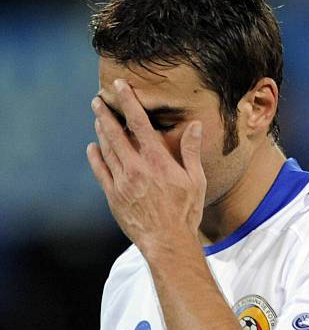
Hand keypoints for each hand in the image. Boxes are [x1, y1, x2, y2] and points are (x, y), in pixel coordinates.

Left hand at [86, 79, 205, 251]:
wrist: (167, 242)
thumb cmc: (186, 211)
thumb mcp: (196, 179)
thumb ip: (191, 150)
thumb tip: (194, 125)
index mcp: (157, 161)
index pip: (139, 124)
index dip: (128, 102)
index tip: (120, 86)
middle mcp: (136, 168)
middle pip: (115, 133)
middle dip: (105, 113)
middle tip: (98, 100)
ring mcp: (122, 182)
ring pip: (106, 149)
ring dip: (100, 131)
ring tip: (97, 118)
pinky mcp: (113, 196)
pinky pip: (100, 171)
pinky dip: (95, 157)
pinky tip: (92, 147)